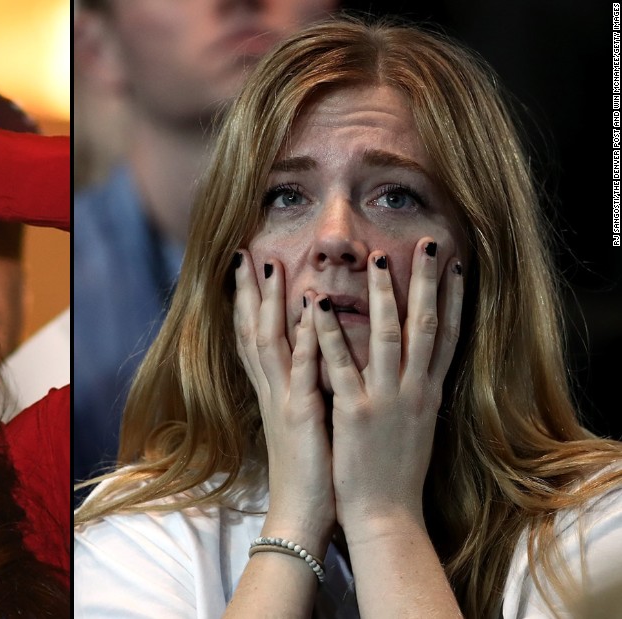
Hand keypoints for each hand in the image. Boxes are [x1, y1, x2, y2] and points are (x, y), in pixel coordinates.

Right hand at [233, 251, 335, 551]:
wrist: (301, 516)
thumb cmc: (310, 471)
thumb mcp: (304, 422)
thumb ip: (303, 389)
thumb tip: (311, 361)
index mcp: (276, 392)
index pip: (256, 338)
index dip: (248, 302)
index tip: (248, 266)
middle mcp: (274, 391)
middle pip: (253, 330)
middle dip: (249, 291)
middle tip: (245, 252)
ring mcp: (285, 402)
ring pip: (270, 342)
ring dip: (269, 303)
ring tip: (271, 266)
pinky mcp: (302, 417)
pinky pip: (302, 371)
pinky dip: (303, 338)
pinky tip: (308, 310)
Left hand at [312, 238, 463, 534]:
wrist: (387, 515)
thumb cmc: (397, 472)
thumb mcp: (416, 425)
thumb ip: (417, 391)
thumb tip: (423, 364)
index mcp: (429, 393)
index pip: (447, 336)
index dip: (452, 298)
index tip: (455, 263)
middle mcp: (414, 390)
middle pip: (425, 326)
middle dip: (426, 282)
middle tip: (428, 242)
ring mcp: (386, 399)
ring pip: (388, 336)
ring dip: (382, 295)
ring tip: (376, 258)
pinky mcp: (354, 412)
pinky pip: (339, 365)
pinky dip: (327, 334)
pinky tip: (315, 307)